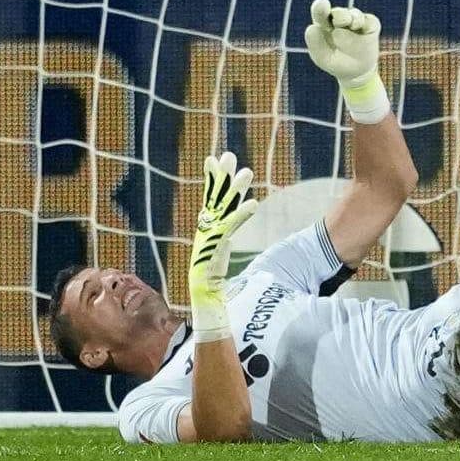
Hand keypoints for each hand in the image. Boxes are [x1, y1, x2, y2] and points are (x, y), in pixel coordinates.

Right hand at [188, 151, 257, 340]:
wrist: (206, 305)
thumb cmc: (214, 283)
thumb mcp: (219, 257)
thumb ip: (222, 241)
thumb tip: (227, 233)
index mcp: (206, 231)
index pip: (209, 200)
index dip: (211, 180)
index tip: (213, 159)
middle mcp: (206, 232)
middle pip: (214, 199)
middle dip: (221, 177)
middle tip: (229, 155)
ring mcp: (209, 240)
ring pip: (222, 210)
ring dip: (234, 190)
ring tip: (247, 172)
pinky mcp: (216, 251)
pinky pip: (230, 229)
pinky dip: (241, 216)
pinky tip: (254, 204)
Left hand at [305, 0, 390, 122]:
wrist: (357, 72)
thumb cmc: (336, 63)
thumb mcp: (323, 58)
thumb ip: (315, 44)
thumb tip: (312, 27)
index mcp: (324, 24)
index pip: (320, 12)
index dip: (320, 7)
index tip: (322, 3)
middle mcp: (339, 18)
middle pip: (339, 12)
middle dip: (340, 16)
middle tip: (339, 22)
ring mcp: (355, 19)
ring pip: (354, 15)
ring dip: (352, 21)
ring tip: (351, 30)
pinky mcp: (370, 23)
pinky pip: (368, 20)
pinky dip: (364, 25)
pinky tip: (360, 30)